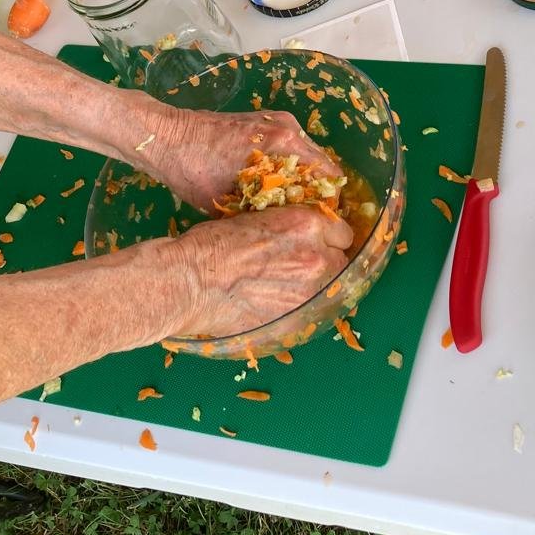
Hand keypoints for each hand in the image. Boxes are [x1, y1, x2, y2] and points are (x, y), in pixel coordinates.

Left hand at [148, 106, 342, 215]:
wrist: (164, 137)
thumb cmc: (192, 172)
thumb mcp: (228, 203)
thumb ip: (263, 213)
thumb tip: (287, 229)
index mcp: (283, 144)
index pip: (327, 176)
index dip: (327, 203)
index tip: (320, 223)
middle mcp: (287, 127)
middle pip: (320, 165)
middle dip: (315, 192)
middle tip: (305, 218)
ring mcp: (276, 120)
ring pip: (305, 156)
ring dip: (301, 178)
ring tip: (289, 204)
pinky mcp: (264, 119)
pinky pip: (289, 147)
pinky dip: (286, 166)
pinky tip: (272, 186)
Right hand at [159, 206, 353, 340]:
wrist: (192, 280)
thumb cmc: (212, 245)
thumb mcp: (257, 217)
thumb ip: (289, 229)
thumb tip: (299, 238)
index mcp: (307, 224)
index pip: (342, 232)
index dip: (328, 239)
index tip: (318, 244)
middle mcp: (317, 256)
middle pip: (340, 262)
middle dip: (325, 263)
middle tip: (301, 268)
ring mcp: (310, 290)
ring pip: (331, 289)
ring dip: (316, 287)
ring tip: (289, 289)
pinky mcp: (299, 317)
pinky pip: (314, 312)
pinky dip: (303, 309)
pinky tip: (280, 305)